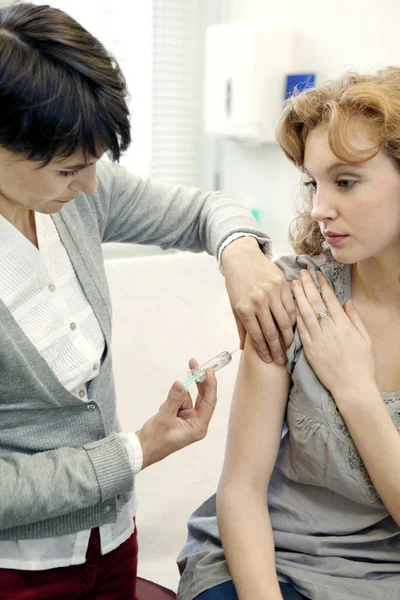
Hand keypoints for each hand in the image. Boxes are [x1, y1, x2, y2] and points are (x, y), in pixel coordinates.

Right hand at [136, 359, 216, 469]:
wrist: (142, 449)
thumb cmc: (154, 439)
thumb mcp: (164, 418)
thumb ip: (173, 399)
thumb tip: (180, 383)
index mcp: (198, 427)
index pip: (209, 402)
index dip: (210, 385)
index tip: (209, 370)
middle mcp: (196, 423)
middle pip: (202, 397)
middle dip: (197, 381)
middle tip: (193, 363)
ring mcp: (188, 419)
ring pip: (187, 398)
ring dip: (176, 398)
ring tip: (164, 410)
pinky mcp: (180, 416)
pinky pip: (179, 401)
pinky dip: (172, 401)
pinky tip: (163, 411)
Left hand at [221, 237, 295, 363]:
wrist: (242, 257)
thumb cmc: (236, 283)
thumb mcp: (234, 305)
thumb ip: (241, 327)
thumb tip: (243, 349)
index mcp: (244, 309)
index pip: (257, 336)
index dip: (264, 351)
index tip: (269, 361)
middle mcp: (258, 302)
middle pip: (272, 332)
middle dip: (277, 349)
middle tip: (282, 361)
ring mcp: (272, 293)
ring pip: (285, 321)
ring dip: (288, 337)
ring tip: (289, 347)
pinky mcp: (282, 284)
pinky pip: (291, 307)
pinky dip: (293, 319)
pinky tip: (293, 328)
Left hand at [292, 269, 374, 396]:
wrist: (352, 388)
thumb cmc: (362, 365)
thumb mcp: (365, 339)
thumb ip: (356, 319)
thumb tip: (348, 302)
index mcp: (344, 326)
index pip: (330, 300)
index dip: (323, 285)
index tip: (317, 274)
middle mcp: (329, 330)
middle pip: (315, 303)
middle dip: (308, 286)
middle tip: (301, 273)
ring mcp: (318, 340)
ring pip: (305, 314)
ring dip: (298, 297)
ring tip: (293, 284)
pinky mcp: (309, 351)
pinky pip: (300, 330)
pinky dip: (295, 316)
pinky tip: (290, 307)